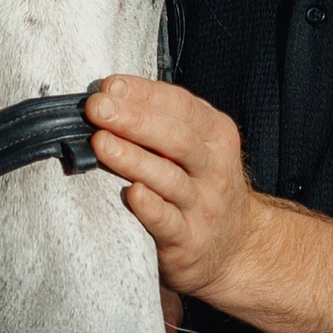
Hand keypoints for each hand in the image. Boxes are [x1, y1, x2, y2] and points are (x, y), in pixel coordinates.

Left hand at [86, 76, 265, 300]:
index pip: (181, 106)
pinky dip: (150, 208)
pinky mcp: (190, 242)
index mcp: (216, 136)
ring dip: (133, 159)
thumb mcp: (198, 147)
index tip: (110, 86)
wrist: (235, 246)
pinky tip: (131, 194)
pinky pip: (169, 223)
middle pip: (176, 139)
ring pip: (170, 179)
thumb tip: (109, 96)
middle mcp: (215, 169)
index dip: (144, 94)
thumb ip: (162, 123)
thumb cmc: (200, 186)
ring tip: (100, 143)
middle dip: (134, 120)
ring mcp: (204, 206)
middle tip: (97, 109)